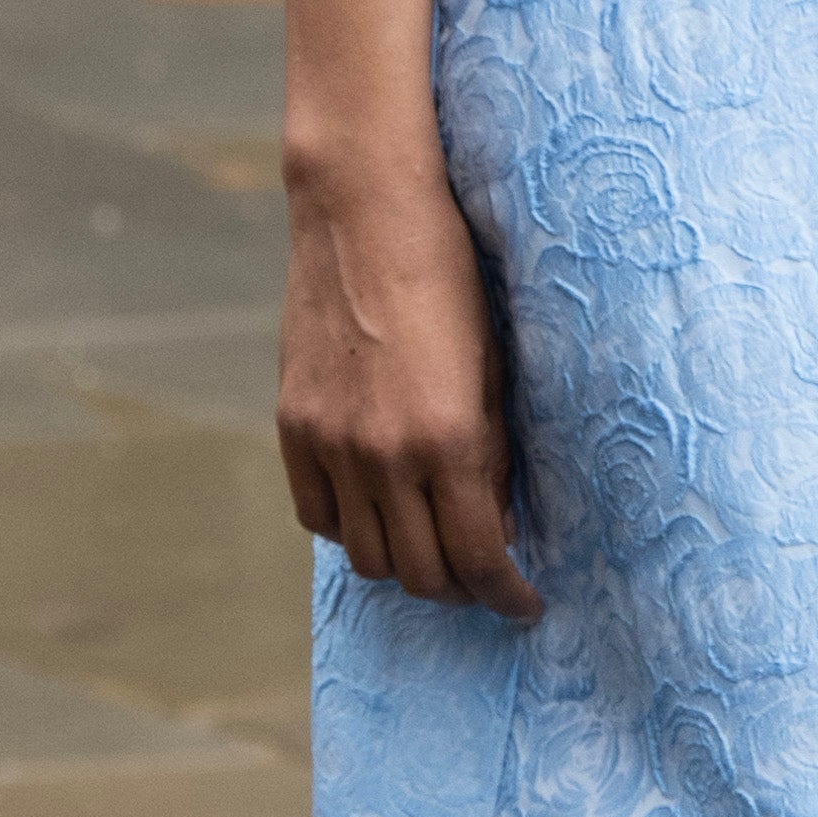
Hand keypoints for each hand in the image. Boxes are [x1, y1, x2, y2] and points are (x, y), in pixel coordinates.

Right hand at [279, 155, 540, 616]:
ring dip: (406, 564)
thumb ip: (494, 454)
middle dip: (461, 589)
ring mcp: (332, 442)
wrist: (364, 212)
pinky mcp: (294, 425)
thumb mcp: (496, 368)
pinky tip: (378, 510)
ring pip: (366, 556)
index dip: (506, 595)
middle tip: (484, 580)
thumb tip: (497, 525)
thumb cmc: (450, 278)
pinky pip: (318, 515)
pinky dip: (351, 528)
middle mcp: (386, 453)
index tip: (524, 604)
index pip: (479, 558)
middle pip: (421, 573)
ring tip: (433, 547)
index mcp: (451, 438)